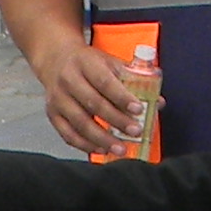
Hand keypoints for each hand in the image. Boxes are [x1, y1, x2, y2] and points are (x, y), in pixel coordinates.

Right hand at [32, 37, 142, 155]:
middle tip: (136, 131)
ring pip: (80, 123)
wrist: (56, 60)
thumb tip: (158, 102)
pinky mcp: (52, 114)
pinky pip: (68, 134)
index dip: (122, 97)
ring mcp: (58, 98)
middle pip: (93, 103)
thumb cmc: (89, 64)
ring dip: (102, 139)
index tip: (139, 110)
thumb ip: (133, 80)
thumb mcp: (109, 62)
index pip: (104, 82)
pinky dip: (85, 145)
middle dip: (117, 120)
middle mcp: (68, 80)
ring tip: (121, 148)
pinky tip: (102, 150)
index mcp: (85, 63)